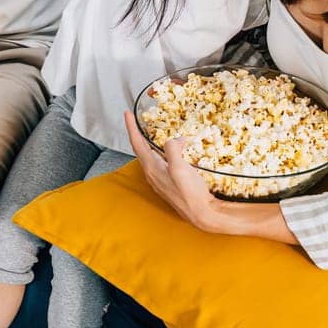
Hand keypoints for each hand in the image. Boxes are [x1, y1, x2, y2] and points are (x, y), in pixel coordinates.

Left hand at [125, 109, 226, 231]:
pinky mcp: (168, 182)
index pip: (137, 143)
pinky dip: (160, 151)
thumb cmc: (190, 193)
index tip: (127, 113)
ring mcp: (159, 179)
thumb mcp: (180, 167)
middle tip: (136, 120)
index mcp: (151, 168)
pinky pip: (160, 162)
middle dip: (137, 133)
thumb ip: (172, 150)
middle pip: (140, 149)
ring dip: (148, 142)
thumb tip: (175, 140)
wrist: (201, 213)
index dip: (131, 127)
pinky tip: (168, 150)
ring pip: (150, 156)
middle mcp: (152, 174)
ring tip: (149, 132)